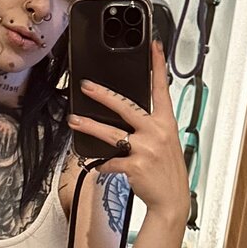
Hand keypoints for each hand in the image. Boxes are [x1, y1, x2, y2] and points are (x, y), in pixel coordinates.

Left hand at [67, 40, 190, 216]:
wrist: (171, 200)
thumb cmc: (167, 171)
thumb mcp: (166, 143)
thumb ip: (151, 127)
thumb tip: (129, 117)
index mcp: (166, 123)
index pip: (162, 89)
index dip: (157, 67)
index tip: (154, 47)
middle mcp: (156, 132)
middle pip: (126, 106)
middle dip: (103, 95)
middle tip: (87, 86)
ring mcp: (145, 148)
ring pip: (111, 133)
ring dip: (89, 126)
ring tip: (74, 121)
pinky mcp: (134, 165)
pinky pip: (109, 161)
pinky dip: (102, 164)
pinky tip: (99, 165)